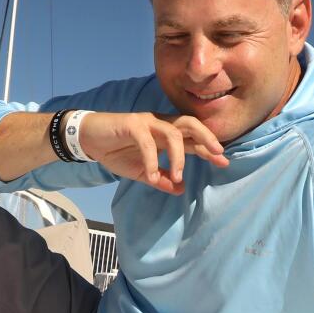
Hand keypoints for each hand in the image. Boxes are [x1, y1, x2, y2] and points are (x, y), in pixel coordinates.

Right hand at [79, 112, 227, 192]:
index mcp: (166, 135)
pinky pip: (147, 142)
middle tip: (218, 154)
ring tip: (179, 176)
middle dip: (207, 138)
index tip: (224, 162)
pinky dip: (152, 160)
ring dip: (179, 156)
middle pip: (190, 124)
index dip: (209, 149)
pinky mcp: (131, 124)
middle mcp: (160, 124)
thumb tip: (180, 190)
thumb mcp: (141, 172)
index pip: (193, 139)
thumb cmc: (116, 152)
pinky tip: (152, 177)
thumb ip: (160, 179)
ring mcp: (147, 122)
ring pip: (173, 132)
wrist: (89, 140)